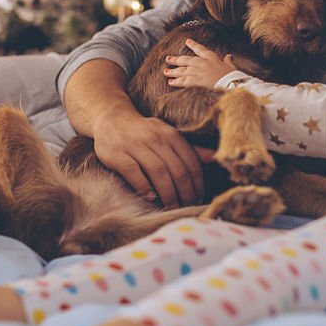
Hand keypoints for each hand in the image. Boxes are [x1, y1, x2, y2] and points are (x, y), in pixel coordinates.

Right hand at [91, 108, 207, 207]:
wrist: (111, 118)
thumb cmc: (144, 132)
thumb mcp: (168, 134)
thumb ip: (190, 148)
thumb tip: (214, 157)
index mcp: (171, 134)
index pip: (191, 162)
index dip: (197, 184)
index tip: (199, 198)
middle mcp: (155, 138)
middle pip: (177, 169)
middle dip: (185, 192)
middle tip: (187, 206)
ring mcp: (135, 145)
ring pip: (158, 171)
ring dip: (167, 193)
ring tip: (171, 206)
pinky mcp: (118, 154)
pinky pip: (134, 172)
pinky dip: (144, 186)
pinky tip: (150, 197)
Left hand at [164, 39, 237, 88]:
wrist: (231, 83)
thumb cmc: (232, 76)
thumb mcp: (231, 67)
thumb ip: (228, 61)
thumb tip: (229, 56)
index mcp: (211, 58)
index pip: (200, 49)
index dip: (193, 45)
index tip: (187, 41)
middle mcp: (202, 63)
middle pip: (186, 60)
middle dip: (176, 59)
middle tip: (168, 59)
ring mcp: (198, 72)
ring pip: (182, 71)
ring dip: (173, 71)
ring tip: (166, 72)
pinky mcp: (196, 81)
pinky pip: (183, 81)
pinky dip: (176, 81)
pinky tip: (170, 82)